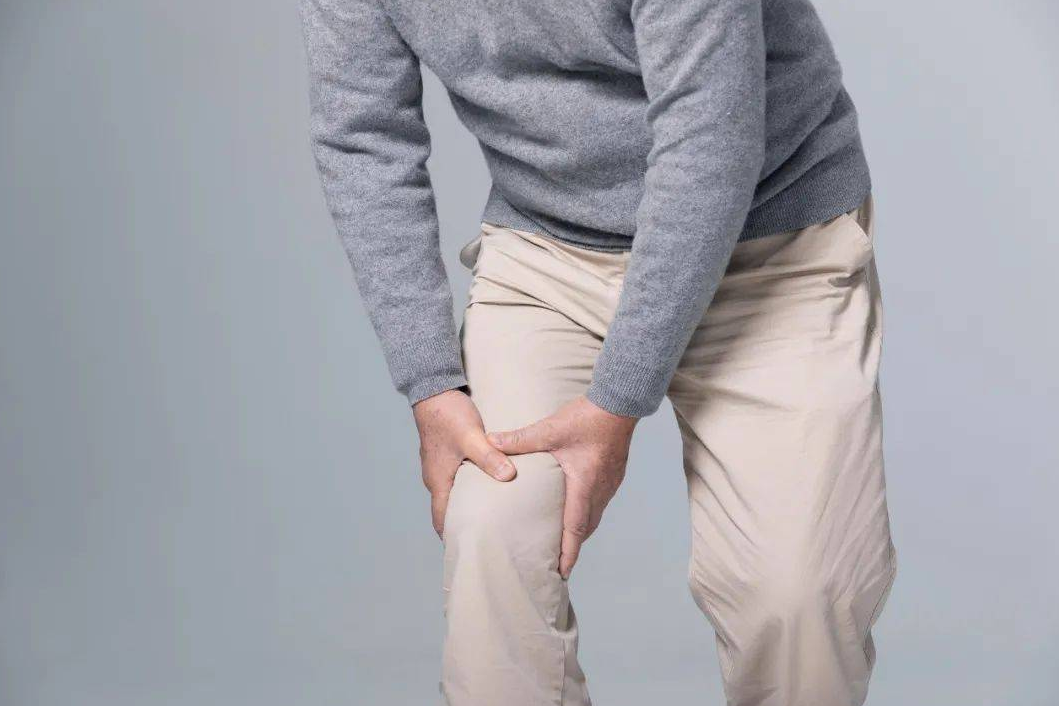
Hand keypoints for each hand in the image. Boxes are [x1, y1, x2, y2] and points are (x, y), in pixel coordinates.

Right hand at [413, 389, 515, 537]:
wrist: (434, 389)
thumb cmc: (448, 414)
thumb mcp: (471, 436)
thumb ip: (489, 457)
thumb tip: (509, 477)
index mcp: (439, 481)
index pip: (442, 520)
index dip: (455, 538)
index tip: (472, 552)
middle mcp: (437, 478)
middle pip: (449, 511)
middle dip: (465, 526)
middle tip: (489, 539)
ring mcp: (441, 467)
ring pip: (455, 495)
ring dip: (469, 506)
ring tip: (494, 517)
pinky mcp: (447, 456)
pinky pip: (458, 480)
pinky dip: (471, 489)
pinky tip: (490, 487)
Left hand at [488, 396, 636, 578]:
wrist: (619, 402)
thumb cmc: (587, 417)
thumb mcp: (550, 429)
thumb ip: (520, 439)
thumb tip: (490, 441)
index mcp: (584, 485)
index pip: (575, 529)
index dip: (568, 553)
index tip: (562, 573)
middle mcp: (599, 490)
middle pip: (586, 529)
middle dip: (572, 549)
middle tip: (557, 567)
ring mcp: (609, 484)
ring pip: (593, 516)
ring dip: (579, 532)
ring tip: (563, 544)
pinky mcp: (613, 475)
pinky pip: (598, 503)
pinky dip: (586, 514)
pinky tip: (574, 510)